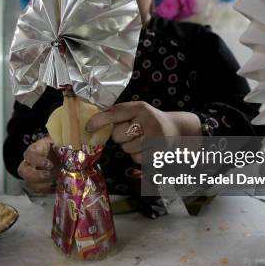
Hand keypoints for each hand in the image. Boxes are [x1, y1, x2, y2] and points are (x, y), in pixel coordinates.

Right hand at [17, 136, 60, 193]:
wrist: (55, 154)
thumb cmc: (54, 147)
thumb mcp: (56, 143)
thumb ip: (59, 146)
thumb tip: (64, 150)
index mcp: (32, 151)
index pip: (29, 156)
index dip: (38, 161)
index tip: (50, 165)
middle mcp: (28, 164)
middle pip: (23, 172)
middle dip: (36, 176)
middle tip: (50, 175)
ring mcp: (31, 175)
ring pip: (30, 183)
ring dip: (43, 186)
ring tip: (56, 183)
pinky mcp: (37, 184)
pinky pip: (38, 191)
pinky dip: (48, 191)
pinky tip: (57, 188)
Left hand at [86, 101, 201, 164]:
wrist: (176, 129)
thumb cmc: (149, 120)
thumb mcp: (136, 111)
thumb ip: (118, 115)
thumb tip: (91, 124)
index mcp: (140, 107)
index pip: (116, 113)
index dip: (100, 120)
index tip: (88, 127)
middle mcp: (149, 120)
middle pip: (118, 135)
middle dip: (120, 137)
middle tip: (131, 132)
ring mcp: (156, 137)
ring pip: (127, 149)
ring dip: (129, 147)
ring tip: (140, 140)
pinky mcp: (159, 152)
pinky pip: (136, 158)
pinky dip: (138, 156)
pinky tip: (146, 148)